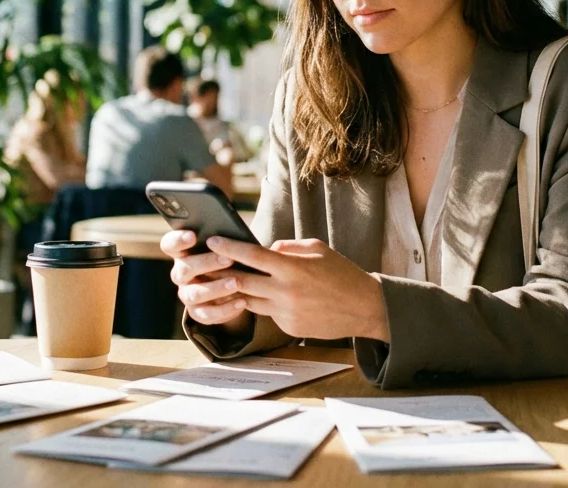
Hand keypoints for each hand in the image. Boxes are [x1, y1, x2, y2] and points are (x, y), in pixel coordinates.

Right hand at [161, 230, 250, 328]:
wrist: (233, 287)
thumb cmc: (228, 258)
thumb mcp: (227, 247)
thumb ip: (228, 240)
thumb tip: (250, 238)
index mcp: (183, 253)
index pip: (170, 245)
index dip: (177, 240)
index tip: (193, 236)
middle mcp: (181, 274)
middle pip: (184, 269)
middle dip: (207, 263)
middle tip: (229, 259)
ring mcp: (187, 294)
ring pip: (194, 293)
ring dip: (216, 288)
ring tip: (237, 283)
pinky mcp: (197, 313)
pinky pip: (207, 314)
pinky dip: (225, 309)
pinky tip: (242, 302)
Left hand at [207, 236, 389, 341]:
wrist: (364, 308)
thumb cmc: (342, 273)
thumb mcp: (317, 249)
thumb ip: (287, 247)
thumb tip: (264, 249)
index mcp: (292, 267)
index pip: (252, 255)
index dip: (229, 247)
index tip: (212, 240)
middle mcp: (285, 291)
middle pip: (241, 280)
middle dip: (219, 271)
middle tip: (203, 263)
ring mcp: (285, 312)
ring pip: (248, 300)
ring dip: (232, 290)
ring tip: (218, 279)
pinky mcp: (287, 327)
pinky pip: (265, 312)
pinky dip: (258, 302)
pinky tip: (251, 295)